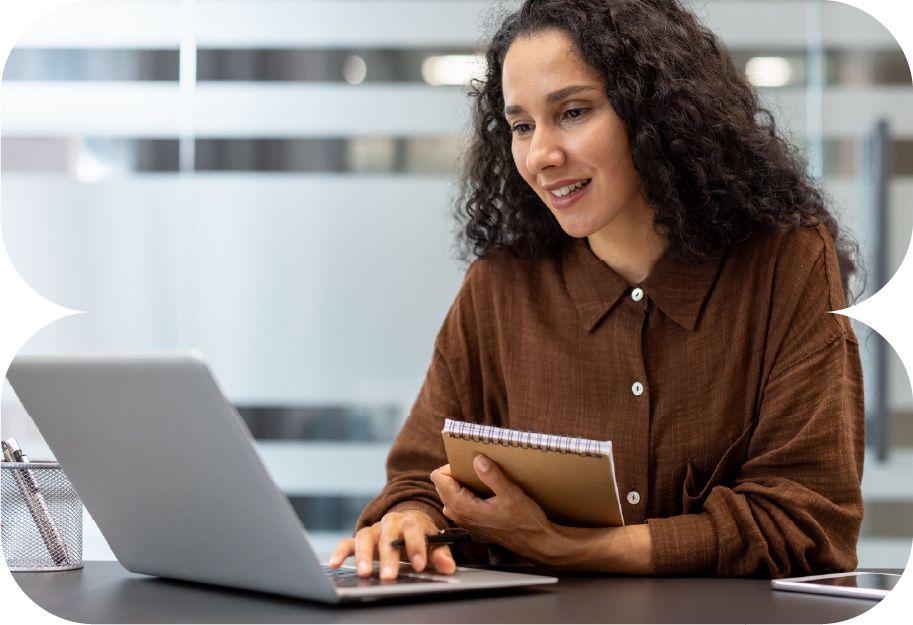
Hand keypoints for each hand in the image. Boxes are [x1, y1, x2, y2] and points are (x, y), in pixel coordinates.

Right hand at [328, 510, 456, 579]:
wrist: (407, 524)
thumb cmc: (421, 537)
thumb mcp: (434, 543)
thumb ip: (440, 554)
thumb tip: (448, 567)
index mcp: (411, 520)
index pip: (413, 527)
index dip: (416, 545)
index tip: (419, 564)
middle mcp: (390, 522)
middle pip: (387, 534)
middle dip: (389, 556)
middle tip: (390, 576)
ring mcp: (374, 530)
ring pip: (366, 537)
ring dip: (364, 555)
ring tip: (366, 574)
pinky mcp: (360, 539)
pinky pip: (347, 543)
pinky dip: (340, 551)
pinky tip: (335, 563)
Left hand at [430, 457, 556, 563]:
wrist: (535, 542)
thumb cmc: (525, 521)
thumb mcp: (511, 494)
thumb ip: (492, 475)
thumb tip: (477, 459)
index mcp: (463, 507)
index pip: (438, 478)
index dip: (451, 466)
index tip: (469, 464)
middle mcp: (459, 516)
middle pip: (441, 485)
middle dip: (455, 474)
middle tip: (476, 469)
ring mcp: (465, 522)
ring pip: (449, 496)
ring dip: (459, 485)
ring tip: (479, 479)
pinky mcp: (472, 524)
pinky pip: (458, 505)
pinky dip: (465, 495)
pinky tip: (484, 493)